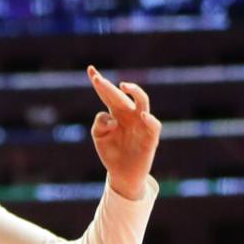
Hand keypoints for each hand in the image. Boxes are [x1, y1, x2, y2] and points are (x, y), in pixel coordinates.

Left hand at [88, 65, 159, 199]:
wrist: (123, 173)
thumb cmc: (111, 152)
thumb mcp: (99, 136)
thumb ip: (99, 123)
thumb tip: (110, 117)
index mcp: (115, 112)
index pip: (107, 94)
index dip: (100, 83)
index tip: (90, 70)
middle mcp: (129, 114)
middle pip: (120, 96)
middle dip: (109, 87)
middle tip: (98, 80)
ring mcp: (141, 123)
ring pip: (142, 102)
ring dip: (135, 92)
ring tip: (124, 86)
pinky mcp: (151, 136)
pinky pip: (153, 124)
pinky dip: (149, 119)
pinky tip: (142, 114)